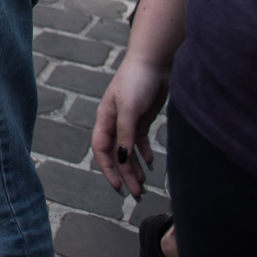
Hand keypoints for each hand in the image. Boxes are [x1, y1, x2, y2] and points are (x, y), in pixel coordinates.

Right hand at [91, 57, 169, 197]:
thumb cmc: (136, 81)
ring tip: (144, 185)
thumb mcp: (129, 109)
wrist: (155, 62)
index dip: (108, 170)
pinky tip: (151, 164)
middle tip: (137, 194)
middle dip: (126, 175)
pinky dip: (145, 154)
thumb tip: (120, 159)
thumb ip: (124, 134)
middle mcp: (115, 122)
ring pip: (129, 151)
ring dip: (135, 168)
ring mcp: (129, 121)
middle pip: (117, 154)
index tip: (118, 188)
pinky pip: (141, 142)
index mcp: (105, 119)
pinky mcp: (143, 119)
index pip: (102, 150)